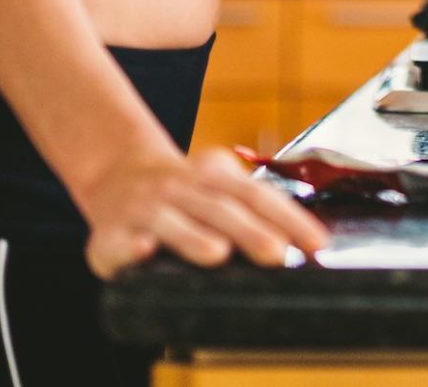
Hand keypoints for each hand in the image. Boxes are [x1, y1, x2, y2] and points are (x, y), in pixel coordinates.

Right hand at [79, 144, 329, 278]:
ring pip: (171, 221)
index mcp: (214, 177)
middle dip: (250, 231)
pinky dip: (131, 246)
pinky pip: (120, 240)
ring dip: (193, 236)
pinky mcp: (110, 233)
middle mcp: (180, 188)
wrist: (116, 173)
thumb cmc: (182, 193)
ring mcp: (144, 208)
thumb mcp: (217, 189)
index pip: (257, 196)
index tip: (318, 244)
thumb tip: (300, 244)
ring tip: (217, 253)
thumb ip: (252, 211)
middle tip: (277, 253)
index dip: (290, 218)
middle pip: (219, 208)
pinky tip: (142, 251)